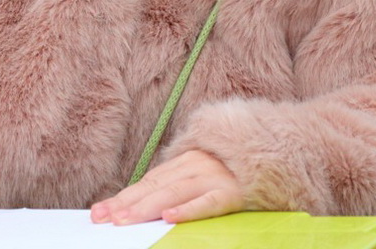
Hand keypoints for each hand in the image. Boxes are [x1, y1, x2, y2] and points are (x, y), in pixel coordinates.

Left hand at [90, 150, 243, 224]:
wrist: (276, 154)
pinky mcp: (233, 192)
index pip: (147, 182)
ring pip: (172, 193)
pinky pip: (208, 202)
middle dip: (125, 204)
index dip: (122, 197)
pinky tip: (169, 217)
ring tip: (124, 221)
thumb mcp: (202, 174)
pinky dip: (188, 209)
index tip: (99, 212)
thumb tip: (147, 204)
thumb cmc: (236, 172)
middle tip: (101, 218)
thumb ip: (178, 185)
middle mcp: (194, 166)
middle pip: (153, 187)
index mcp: (184, 162)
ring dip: (146, 207)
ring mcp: (212, 177)